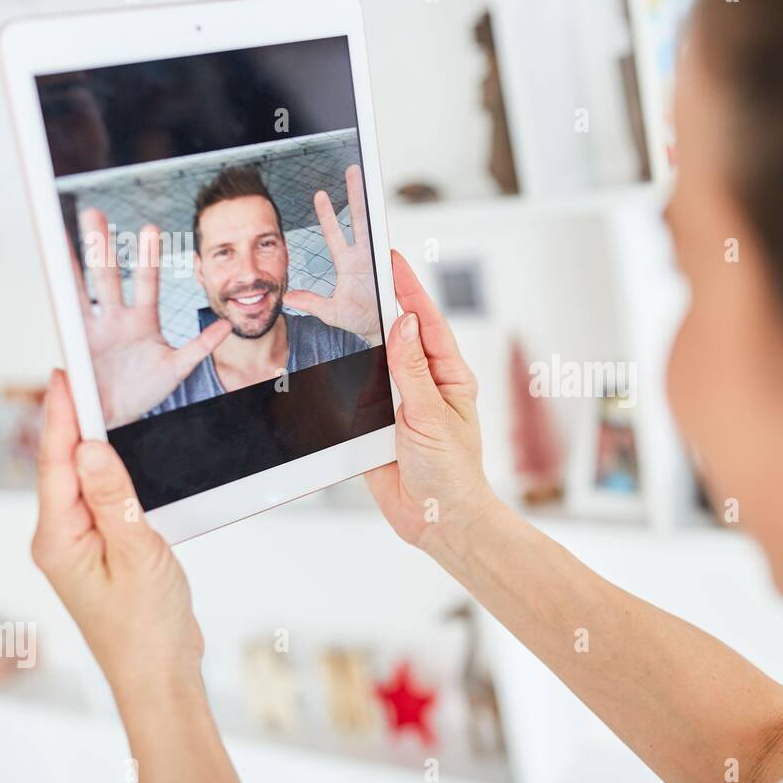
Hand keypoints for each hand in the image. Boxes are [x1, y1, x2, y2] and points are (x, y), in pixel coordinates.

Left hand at [31, 369, 203, 701]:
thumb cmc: (147, 627)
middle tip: (83, 378)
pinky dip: (111, 474)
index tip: (68, 375)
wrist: (159, 674)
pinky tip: (122, 459)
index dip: (63, 415)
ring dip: (91, 445)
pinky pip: (102, 500)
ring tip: (99, 406)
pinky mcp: (105, 551)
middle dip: (71, 420)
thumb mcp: (138, 554)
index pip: (58, 463)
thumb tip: (90, 449)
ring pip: (83, 482)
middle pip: (63, 467)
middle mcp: (62, 539)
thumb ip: (114, 498)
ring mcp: (82, 546)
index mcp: (59, 539)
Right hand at [76, 209, 230, 427]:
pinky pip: (68, 313)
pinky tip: (53, 272)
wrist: (119, 415)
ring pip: (82, 286)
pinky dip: (61, 293)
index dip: (147, 257)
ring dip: (74, 261)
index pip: (146, 281)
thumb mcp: (178, 369)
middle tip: (94, 213)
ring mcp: (93, 327)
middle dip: (102, 245)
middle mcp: (116, 318)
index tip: (148, 229)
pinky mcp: (77, 341)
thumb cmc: (146, 391)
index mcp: (142, 320)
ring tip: (63, 234)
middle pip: (108, 274)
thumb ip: (201, 346)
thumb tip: (227, 326)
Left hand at [283, 164, 379, 340]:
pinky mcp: (388, 267)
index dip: (328, 214)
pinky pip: (387, 246)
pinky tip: (382, 215)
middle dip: (355, 194)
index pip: (335, 233)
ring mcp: (378, 259)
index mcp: (348, 263)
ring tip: (370, 182)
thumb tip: (288, 296)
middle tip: (352, 171)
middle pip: (359, 219)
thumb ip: (310, 301)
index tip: (320, 194)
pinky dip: (385, 230)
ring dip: (371, 204)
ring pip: (373, 225)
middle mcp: (363, 256)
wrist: (380, 331)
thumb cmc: (359, 319)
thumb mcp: (330, 312)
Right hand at [366, 251, 498, 549]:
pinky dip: (342, 381)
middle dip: (380, 305)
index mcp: (449, 377)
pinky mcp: (376, 426)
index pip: (427, 323)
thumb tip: (404, 323)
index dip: (409, 290)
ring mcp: (400, 404)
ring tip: (339, 305)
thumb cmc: (452, 472)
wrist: (437, 521)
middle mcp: (425, 386)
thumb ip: (412, 370)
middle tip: (358, 272)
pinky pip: (355, 396)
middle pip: (398, 336)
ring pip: (374, 363)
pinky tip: (330, 363)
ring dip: (358, 342)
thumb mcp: (431, 416)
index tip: (392, 261)